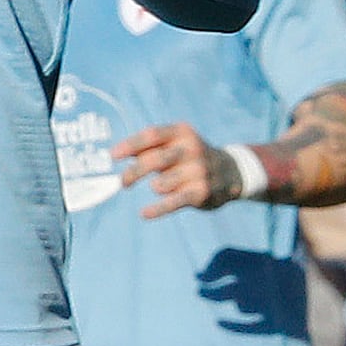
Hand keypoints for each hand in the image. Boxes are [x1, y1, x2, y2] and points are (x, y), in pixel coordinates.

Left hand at [111, 120, 244, 216]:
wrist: (232, 171)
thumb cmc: (190, 155)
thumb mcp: (175, 143)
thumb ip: (150, 146)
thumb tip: (117, 153)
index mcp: (181, 132)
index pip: (151, 136)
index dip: (130, 145)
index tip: (113, 156)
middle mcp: (192, 149)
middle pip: (154, 160)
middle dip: (134, 172)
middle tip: (124, 182)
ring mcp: (198, 171)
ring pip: (162, 182)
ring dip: (155, 186)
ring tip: (157, 186)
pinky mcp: (202, 192)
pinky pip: (174, 202)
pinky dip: (158, 209)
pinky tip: (144, 213)